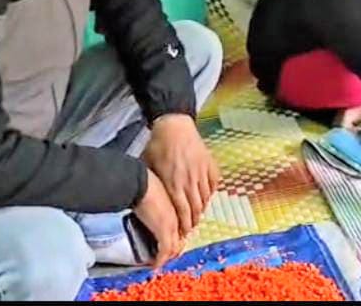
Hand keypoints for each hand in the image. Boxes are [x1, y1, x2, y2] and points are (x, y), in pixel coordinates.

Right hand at [134, 168, 182, 267]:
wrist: (142, 183)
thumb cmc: (145, 183)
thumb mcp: (155, 192)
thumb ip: (157, 200)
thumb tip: (148, 202)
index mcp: (177, 206)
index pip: (182, 226)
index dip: (176, 235)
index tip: (170, 241)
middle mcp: (178, 216)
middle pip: (180, 238)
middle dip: (174, 248)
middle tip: (165, 256)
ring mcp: (172, 224)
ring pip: (174, 246)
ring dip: (167, 256)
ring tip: (159, 261)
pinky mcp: (164, 231)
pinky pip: (165, 251)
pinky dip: (160, 259)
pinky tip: (154, 264)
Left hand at [142, 114, 220, 237]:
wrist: (174, 126)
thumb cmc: (157, 146)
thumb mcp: (148, 168)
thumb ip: (153, 187)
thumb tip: (149, 202)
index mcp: (174, 185)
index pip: (182, 213)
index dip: (183, 226)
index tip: (181, 234)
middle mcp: (190, 182)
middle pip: (195, 210)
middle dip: (192, 222)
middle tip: (189, 229)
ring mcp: (202, 173)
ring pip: (205, 199)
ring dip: (201, 210)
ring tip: (196, 216)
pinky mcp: (210, 165)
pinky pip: (213, 185)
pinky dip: (210, 194)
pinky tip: (205, 198)